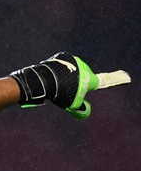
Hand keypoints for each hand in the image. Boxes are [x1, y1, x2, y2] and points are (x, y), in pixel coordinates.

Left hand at [10, 52, 130, 119]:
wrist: (44, 79)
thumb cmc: (60, 93)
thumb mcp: (72, 105)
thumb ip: (81, 109)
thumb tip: (86, 114)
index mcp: (89, 78)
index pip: (104, 81)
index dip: (114, 80)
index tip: (126, 77)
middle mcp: (84, 67)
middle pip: (83, 77)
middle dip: (77, 84)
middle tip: (66, 91)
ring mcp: (73, 60)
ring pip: (72, 71)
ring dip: (67, 77)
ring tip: (57, 85)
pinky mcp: (62, 57)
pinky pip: (62, 66)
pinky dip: (59, 71)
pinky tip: (52, 77)